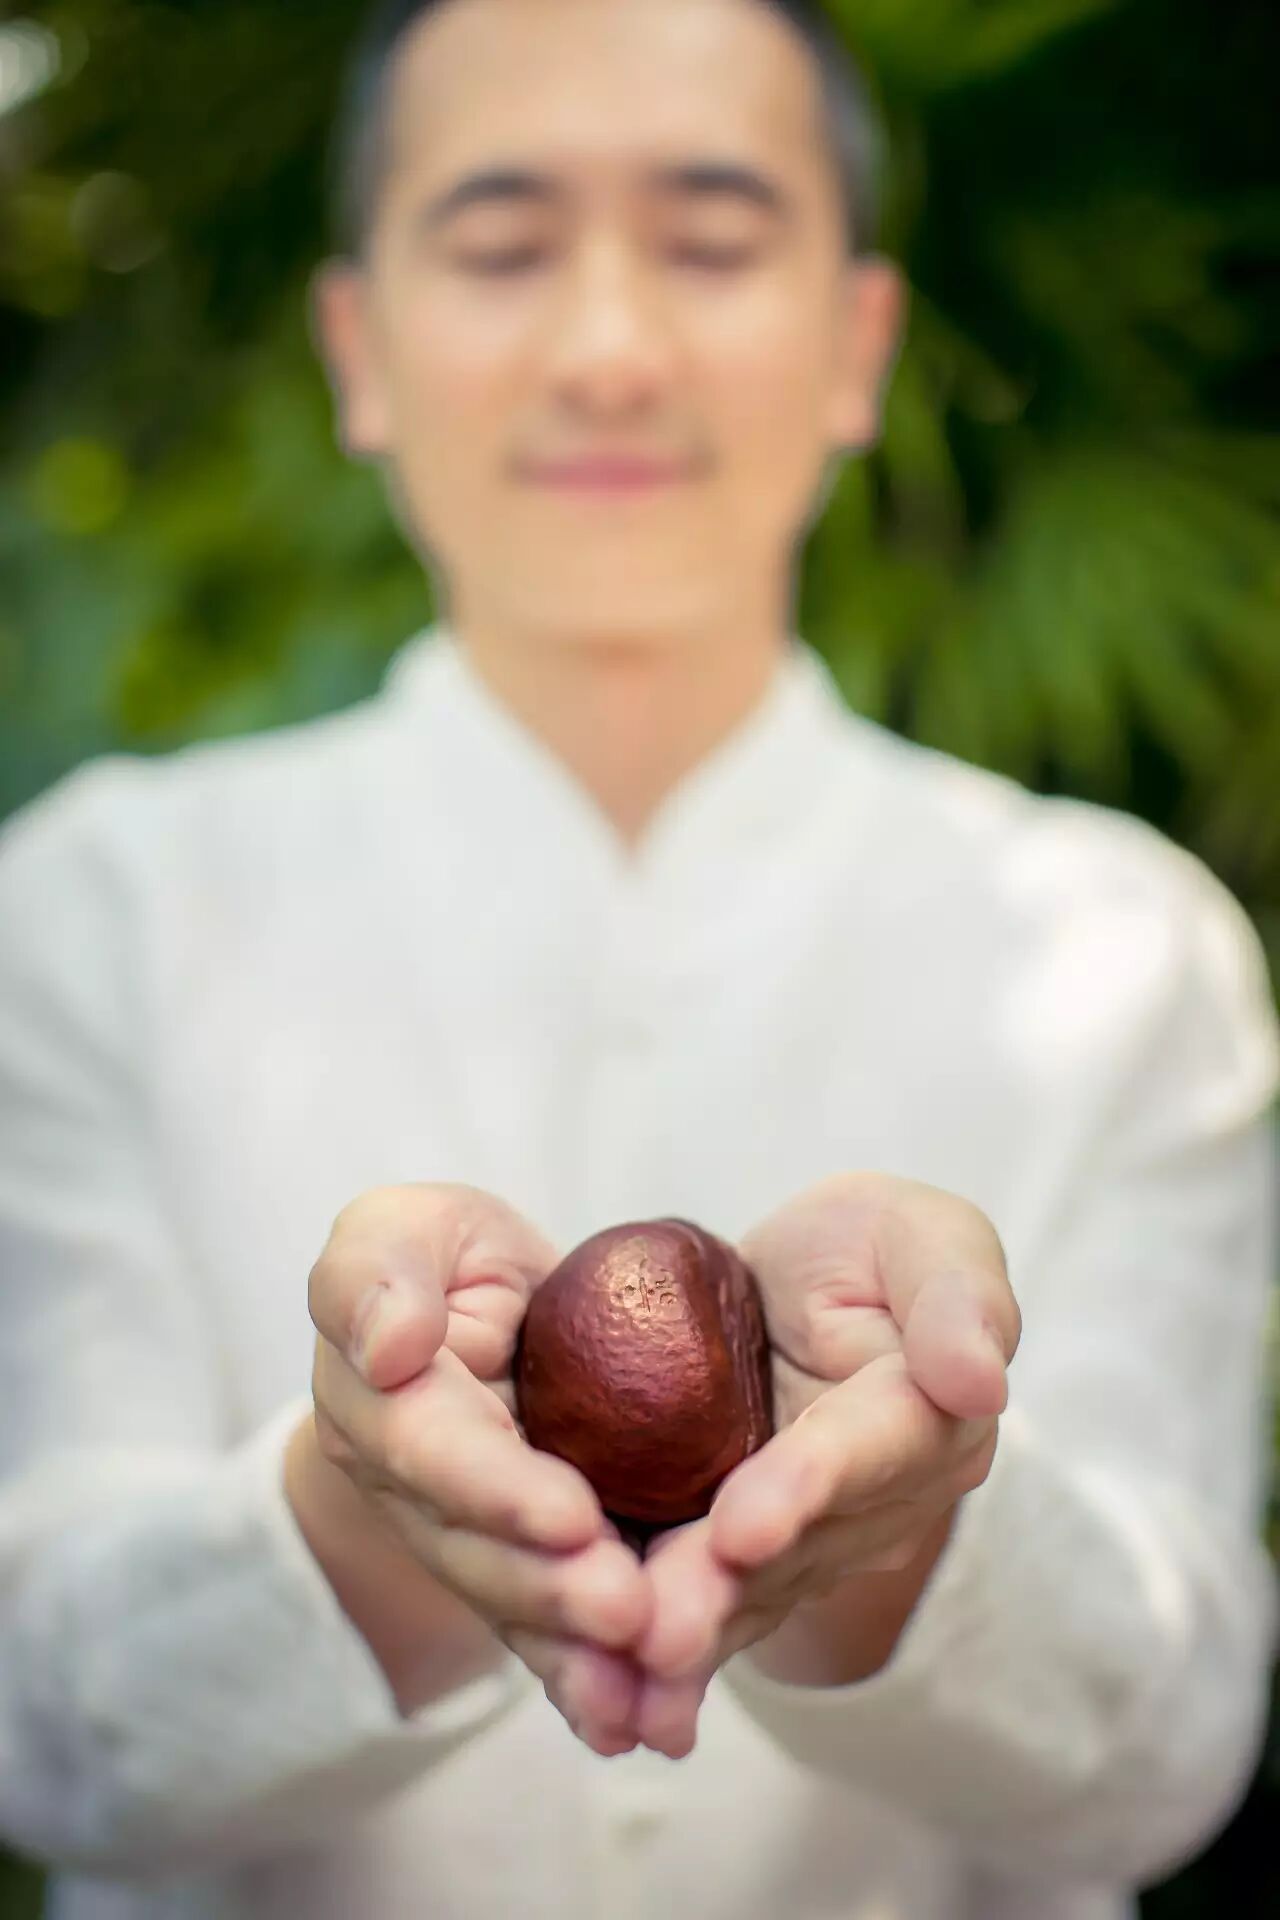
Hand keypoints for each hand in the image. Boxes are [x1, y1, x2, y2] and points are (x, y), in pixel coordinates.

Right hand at [303, 1183, 651, 1752]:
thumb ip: (378, 1268)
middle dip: (551, 1590)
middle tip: (629, 1614)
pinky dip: (590, 1684)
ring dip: (578, 1655)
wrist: (488, 1318)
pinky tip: (644, 1724)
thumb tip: (387, 1346)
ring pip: (518, 1608)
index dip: (495, 1489)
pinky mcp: (524, 1572)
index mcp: (381, 1404)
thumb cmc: (443, 1261)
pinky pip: (551, 1634)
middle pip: (479, 1552)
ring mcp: (467, 1544)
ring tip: (647, 1690)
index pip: (432, 1451)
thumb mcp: (408, 1228)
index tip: (569, 1518)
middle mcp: (416, 1493)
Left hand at [626, 1173, 1021, 1755]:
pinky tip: (609, 1700)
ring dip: (689, 1633)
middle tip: (655, 1632)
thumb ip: (957, 1294)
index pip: (865, 1453)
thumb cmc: (872, 1249)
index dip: (806, 1489)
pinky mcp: (747, 1561)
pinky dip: (659, 1656)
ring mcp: (815, 1543)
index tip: (745, 1529)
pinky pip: (708, 1604)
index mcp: (930, 1420)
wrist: (803, 1292)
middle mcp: (882, 1503)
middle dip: (724, 1590)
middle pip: (796, 1546)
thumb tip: (980, 1380)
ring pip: (747, 1591)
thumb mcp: (923, 1235)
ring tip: (624, 1670)